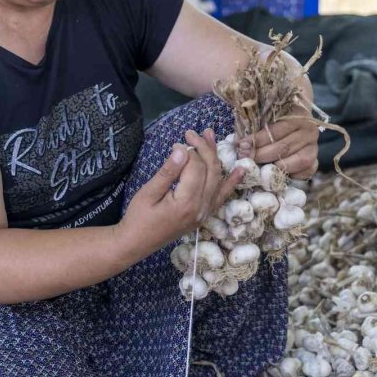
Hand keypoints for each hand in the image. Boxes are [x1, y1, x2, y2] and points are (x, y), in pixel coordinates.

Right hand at [117, 129, 244, 256]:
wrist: (136, 243)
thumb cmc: (138, 217)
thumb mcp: (148, 192)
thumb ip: (168, 172)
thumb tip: (181, 149)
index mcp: (186, 202)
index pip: (196, 167)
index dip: (188, 151)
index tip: (175, 142)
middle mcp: (201, 207)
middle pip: (211, 170)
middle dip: (203, 148)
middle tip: (191, 132)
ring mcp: (205, 212)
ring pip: (218, 178)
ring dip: (215, 156)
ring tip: (210, 136)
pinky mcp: (204, 215)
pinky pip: (222, 196)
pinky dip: (231, 182)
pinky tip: (240, 170)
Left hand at [236, 94, 319, 179]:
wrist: (297, 119)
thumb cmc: (276, 119)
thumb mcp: (266, 116)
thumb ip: (254, 125)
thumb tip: (237, 142)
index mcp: (297, 116)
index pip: (275, 131)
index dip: (256, 140)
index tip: (241, 145)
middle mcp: (309, 131)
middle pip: (282, 147)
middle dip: (260, 155)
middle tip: (245, 159)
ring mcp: (314, 147)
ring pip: (293, 161)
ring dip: (273, 167)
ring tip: (258, 168)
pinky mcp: (315, 161)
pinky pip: (304, 172)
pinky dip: (290, 174)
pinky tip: (276, 172)